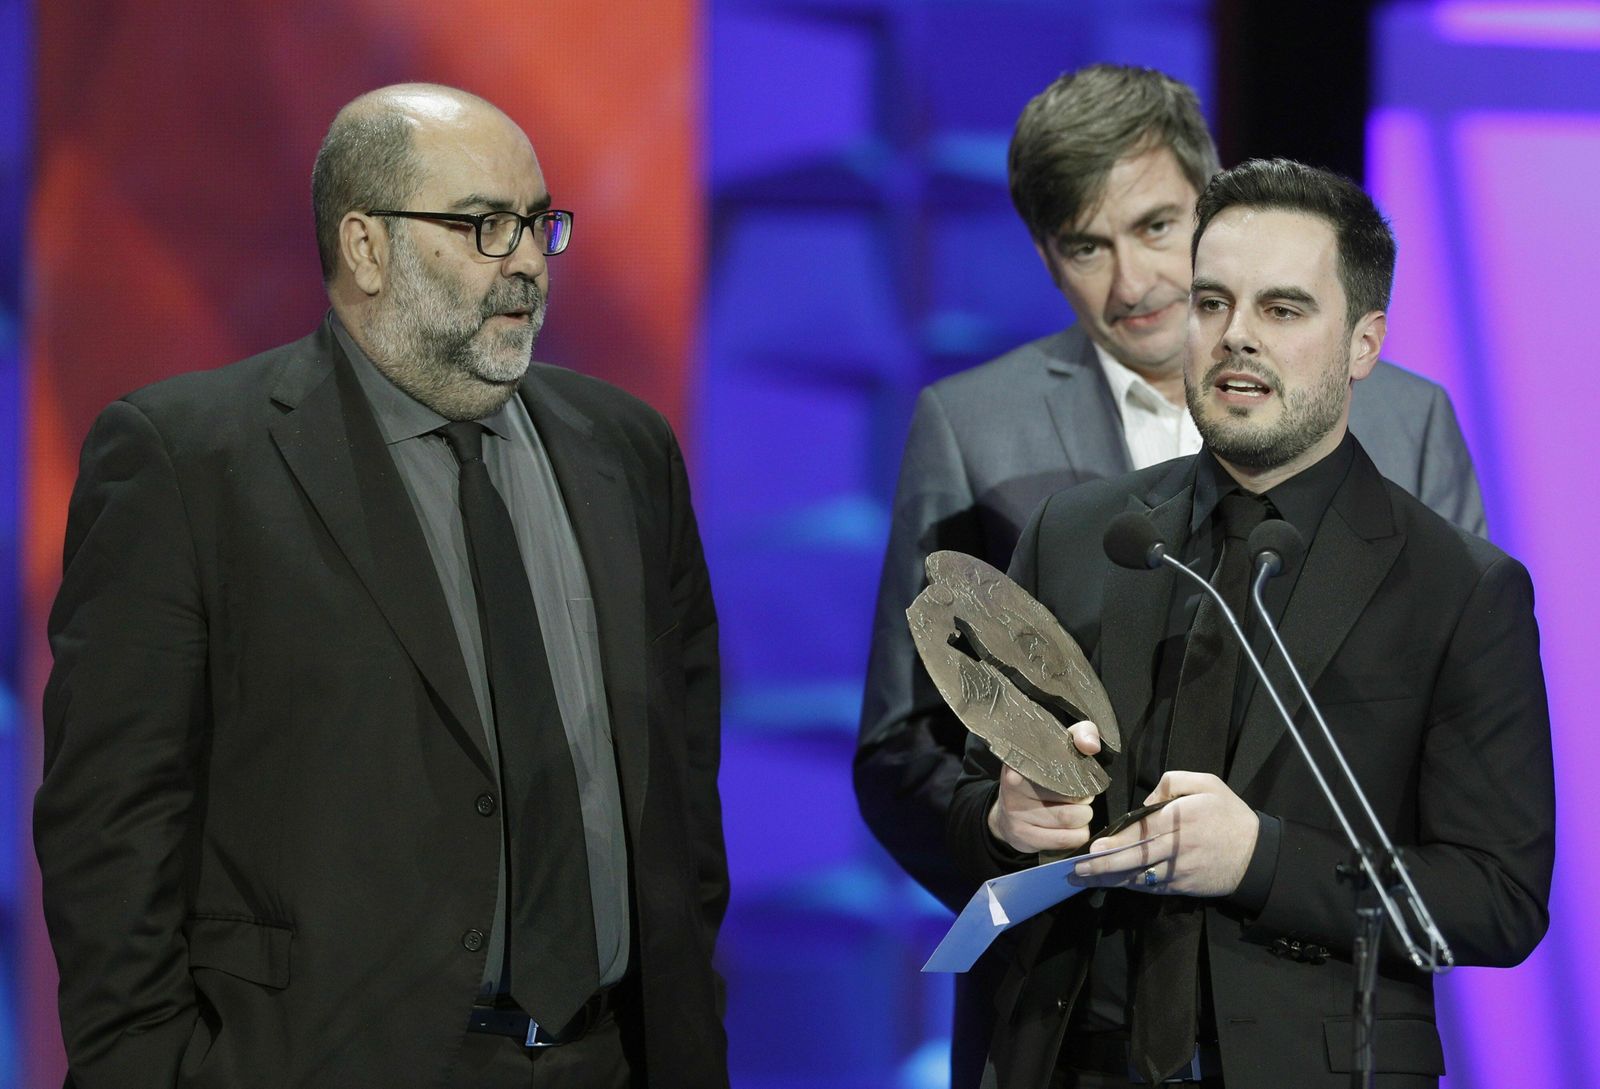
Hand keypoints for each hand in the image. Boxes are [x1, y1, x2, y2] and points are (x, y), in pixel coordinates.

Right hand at [986, 721, 1100, 853]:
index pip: (1055, 763)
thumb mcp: (1058, 748)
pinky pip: (1066, 840)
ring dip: (1082, 818)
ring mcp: (1016, 814)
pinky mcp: (1023, 838)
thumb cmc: (1039, 778)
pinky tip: (1071, 829)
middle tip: (1081, 798)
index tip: (1078, 777)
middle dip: (1084, 800)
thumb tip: (1090, 745)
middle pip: (1070, 797)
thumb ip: (1080, 734)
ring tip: (1077, 812)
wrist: (1007, 813)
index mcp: (1020, 761)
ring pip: (1070, 819)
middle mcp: (1013, 787)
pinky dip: (1077, 835)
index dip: (1075, 774)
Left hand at [1068, 771, 1258, 896]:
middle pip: (1135, 858)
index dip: (1116, 841)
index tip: (1095, 846)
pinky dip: (1132, 886)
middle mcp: (1178, 847)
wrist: (1256, 855)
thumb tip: (1146, 801)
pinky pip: (1153, 887)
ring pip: (1140, 876)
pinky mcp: (1184, 886)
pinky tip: (1115, 883)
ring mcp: (1180, 870)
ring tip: (1088, 878)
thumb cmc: (1228, 815)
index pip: (1142, 831)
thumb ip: (1173, 782)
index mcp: (1181, 819)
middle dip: (1105, 865)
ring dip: (1112, 879)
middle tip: (1080, 869)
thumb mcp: (1207, 783)